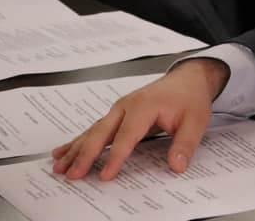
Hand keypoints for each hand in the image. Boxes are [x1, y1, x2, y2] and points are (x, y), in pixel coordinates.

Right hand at [52, 58, 228, 180]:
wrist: (188, 79)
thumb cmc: (189, 98)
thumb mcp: (195, 121)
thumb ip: (185, 144)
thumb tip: (176, 165)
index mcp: (144, 106)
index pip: (127, 135)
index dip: (115, 157)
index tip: (105, 175)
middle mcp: (127, 106)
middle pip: (101, 132)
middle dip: (85, 154)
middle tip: (72, 174)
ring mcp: (119, 108)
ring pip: (94, 131)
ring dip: (76, 149)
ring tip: (60, 166)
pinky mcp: (117, 113)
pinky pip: (95, 128)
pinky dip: (79, 141)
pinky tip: (64, 151)